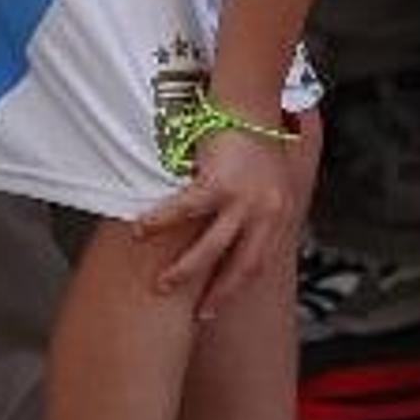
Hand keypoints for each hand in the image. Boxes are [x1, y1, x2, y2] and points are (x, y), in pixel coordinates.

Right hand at [128, 115, 316, 321]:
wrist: (252, 101)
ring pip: (212, 247)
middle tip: (198, 317)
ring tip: (162, 286)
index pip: (258, 263)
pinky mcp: (220, 182)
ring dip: (186, 270)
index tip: (216, 307)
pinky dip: (160, 222)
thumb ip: (259, 208)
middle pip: (241, 266)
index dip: (236, 287)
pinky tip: (140, 232)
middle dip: (218, 294)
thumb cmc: (255, 137)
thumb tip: (242, 231)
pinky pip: (184, 210)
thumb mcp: (269, 180)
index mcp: (279, 214)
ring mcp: (245, 200)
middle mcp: (267, 212)